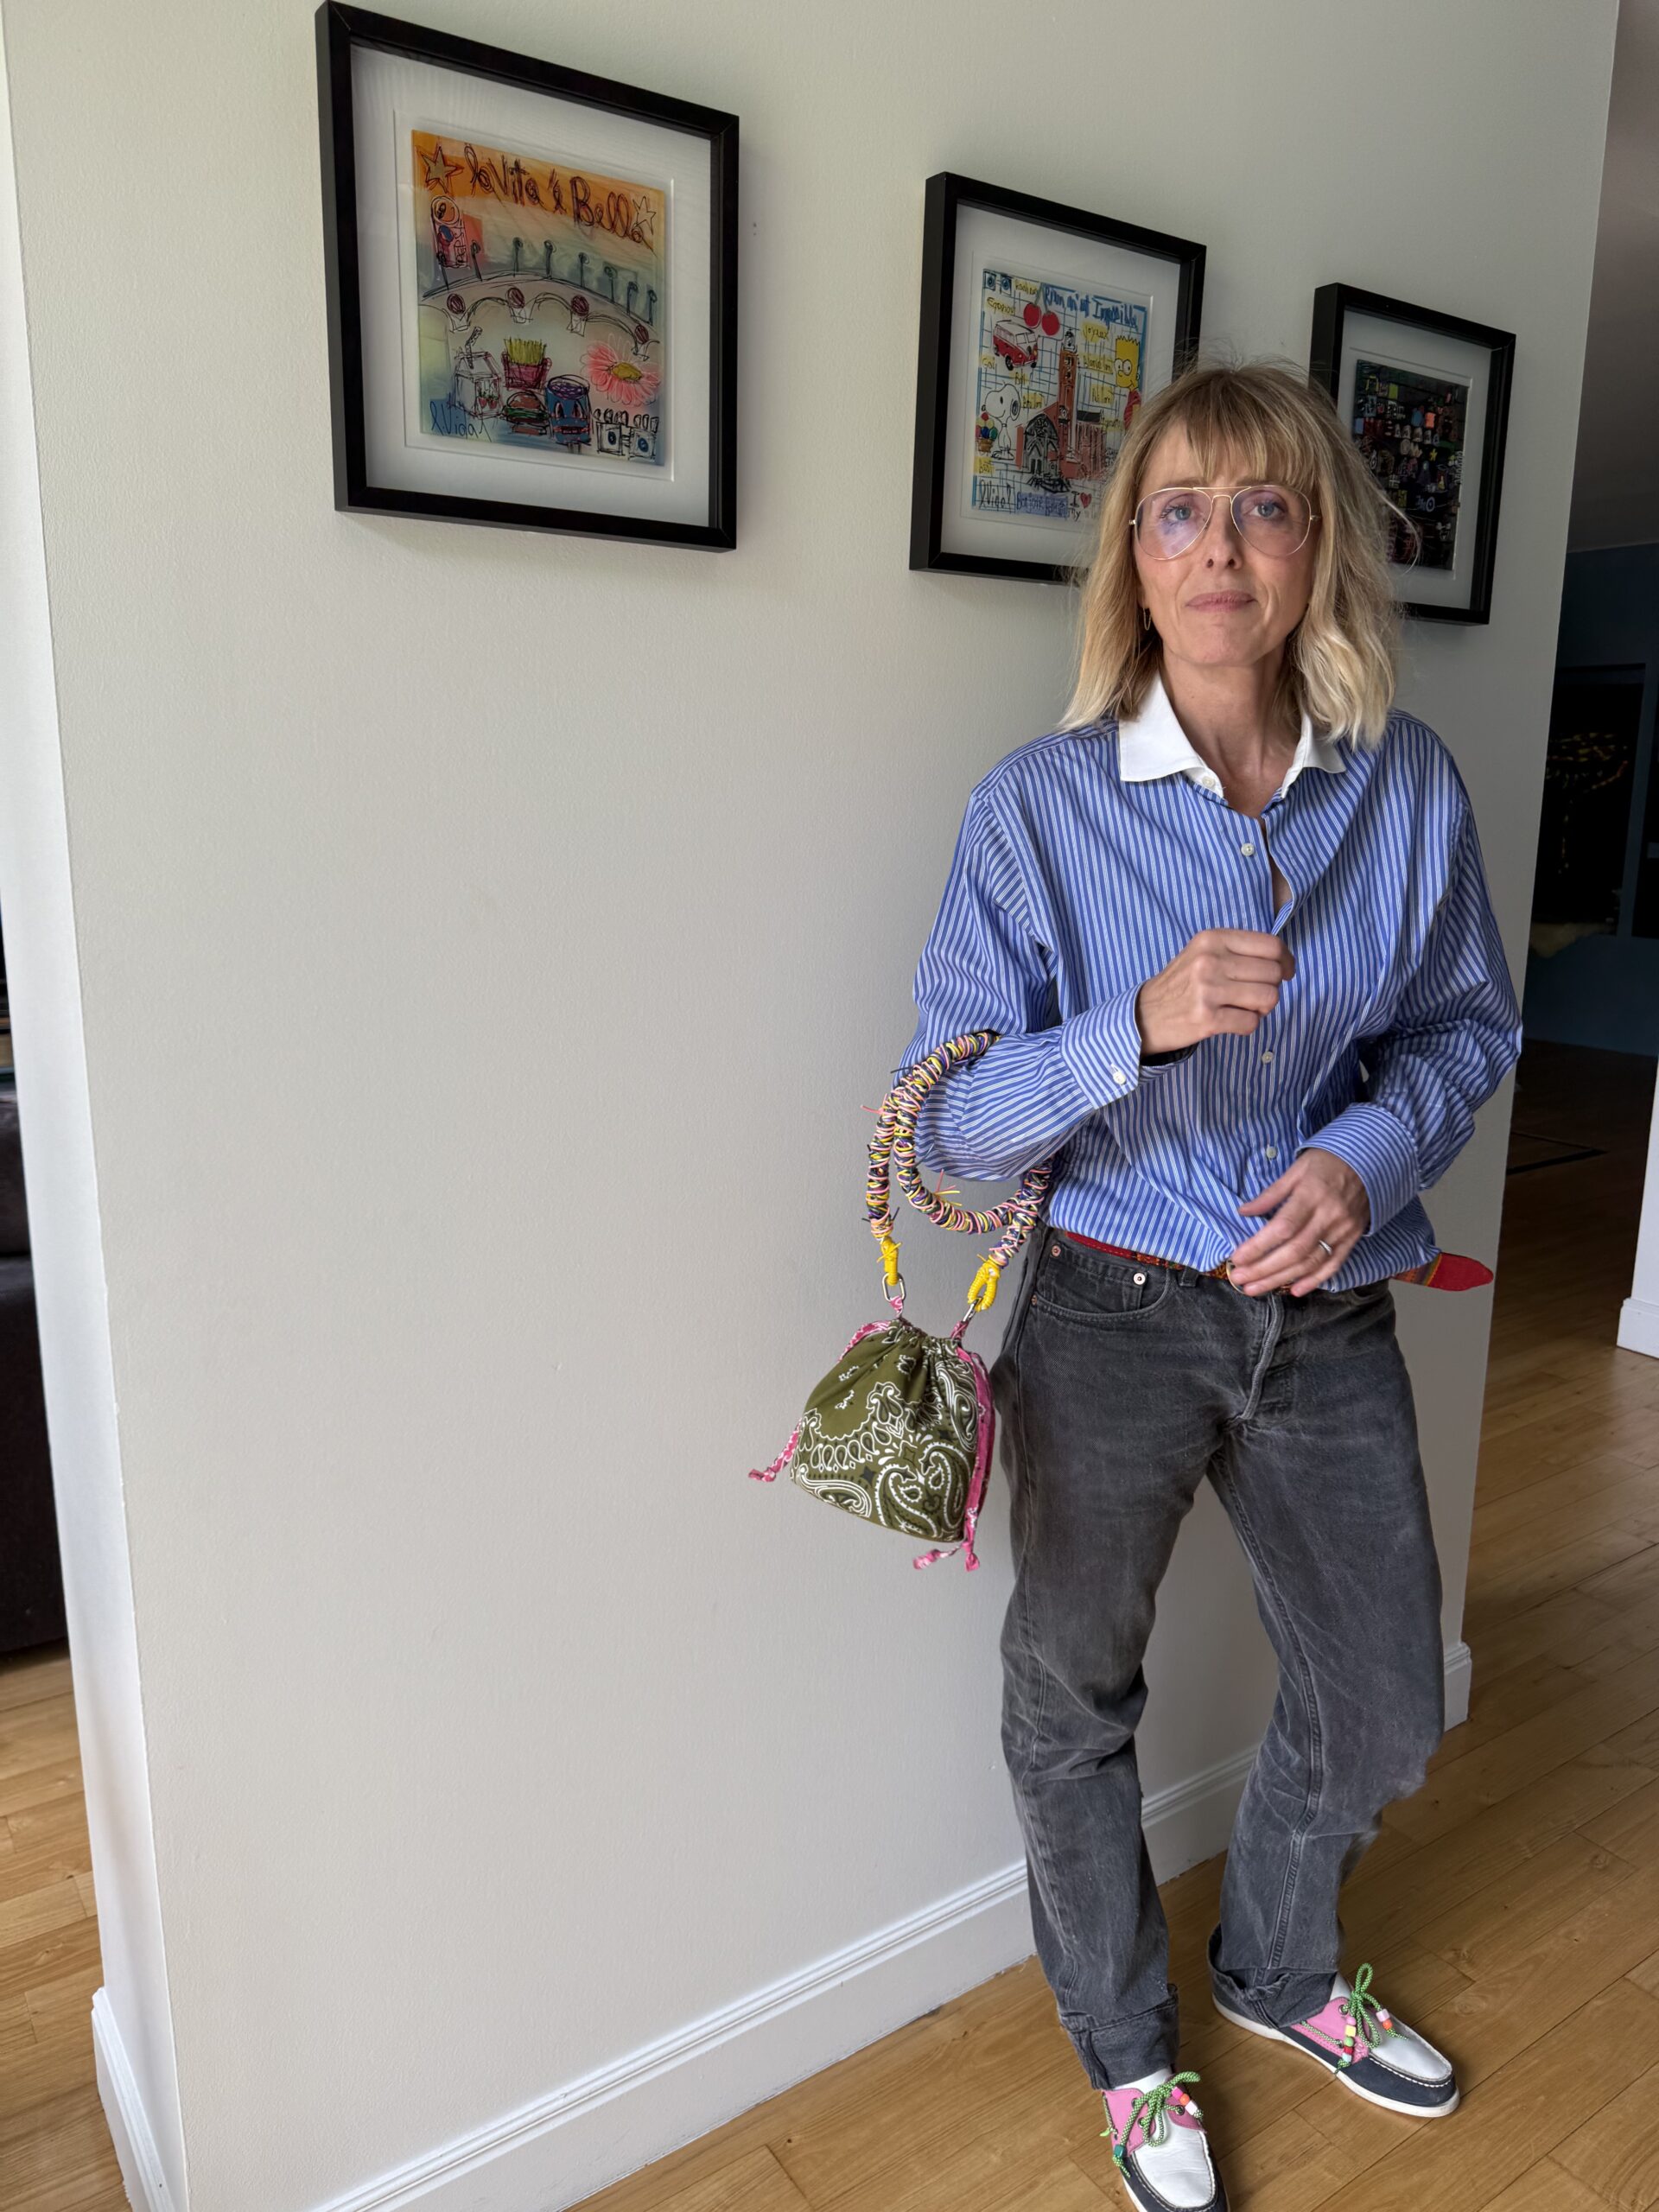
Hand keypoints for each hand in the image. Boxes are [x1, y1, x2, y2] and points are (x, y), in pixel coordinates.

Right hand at [1135, 928, 1295, 1054]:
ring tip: (1246, 1008)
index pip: (1271, 945)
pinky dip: (1248, 1025)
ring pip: (1268, 998)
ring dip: (1263, 1008)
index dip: (1287, 960)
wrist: (1144, 1015)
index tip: (1286, 972)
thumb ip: (1237, 951)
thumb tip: (1283, 960)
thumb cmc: (1181, 984)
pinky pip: (1251, 1022)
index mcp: (1212, 939)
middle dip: (1272, 987)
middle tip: (1256, 995)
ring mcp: (1208, 990)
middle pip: (1273, 973)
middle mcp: (1210, 961)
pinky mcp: (1207, 1019)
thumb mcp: (1202, 953)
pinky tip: (1232, 1021)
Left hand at [1230, 1147, 1370, 1294]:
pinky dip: (1314, 1280)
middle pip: (1294, 1251)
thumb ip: (1271, 1194)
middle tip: (1240, 1279)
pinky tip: (1294, 1290)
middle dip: (1264, 1269)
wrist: (1371, 1162)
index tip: (1237, 1258)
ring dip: (1281, 1279)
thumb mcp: (1296, 1169)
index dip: (1258, 1246)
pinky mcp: (1352, 1239)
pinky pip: (1333, 1264)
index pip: (1282, 1228)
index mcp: (1311, 1195)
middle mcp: (1328, 1216)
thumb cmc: (1327, 1162)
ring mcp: (1343, 1230)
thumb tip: (1243, 1212)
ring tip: (1256, 1288)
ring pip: (1310, 1262)